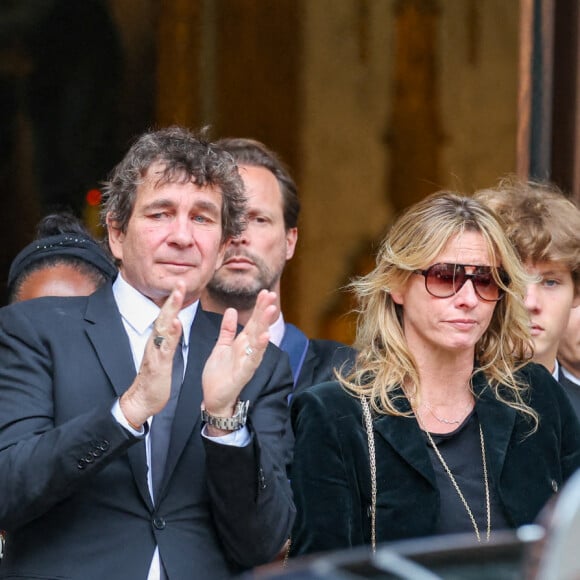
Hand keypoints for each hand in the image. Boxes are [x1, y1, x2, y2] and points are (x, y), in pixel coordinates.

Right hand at [119, 282, 184, 427]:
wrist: (141, 400)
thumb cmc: (154, 379)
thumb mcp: (164, 356)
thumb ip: (168, 340)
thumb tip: (173, 325)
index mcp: (158, 341)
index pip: (166, 316)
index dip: (173, 300)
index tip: (180, 284)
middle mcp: (155, 343)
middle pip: (164, 316)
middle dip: (172, 298)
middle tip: (180, 282)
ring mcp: (155, 352)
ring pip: (163, 327)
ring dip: (171, 309)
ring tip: (178, 294)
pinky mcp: (158, 364)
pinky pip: (165, 346)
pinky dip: (171, 334)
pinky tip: (176, 323)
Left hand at [202, 289, 277, 421]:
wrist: (213, 399)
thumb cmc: (218, 374)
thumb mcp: (221, 346)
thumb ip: (227, 330)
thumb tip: (231, 310)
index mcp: (241, 343)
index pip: (252, 321)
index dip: (258, 307)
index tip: (264, 292)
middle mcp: (247, 350)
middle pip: (257, 327)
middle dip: (263, 311)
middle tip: (271, 295)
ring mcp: (247, 361)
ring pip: (258, 341)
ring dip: (264, 325)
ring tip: (270, 310)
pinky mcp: (243, 373)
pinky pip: (252, 359)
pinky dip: (258, 348)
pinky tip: (264, 337)